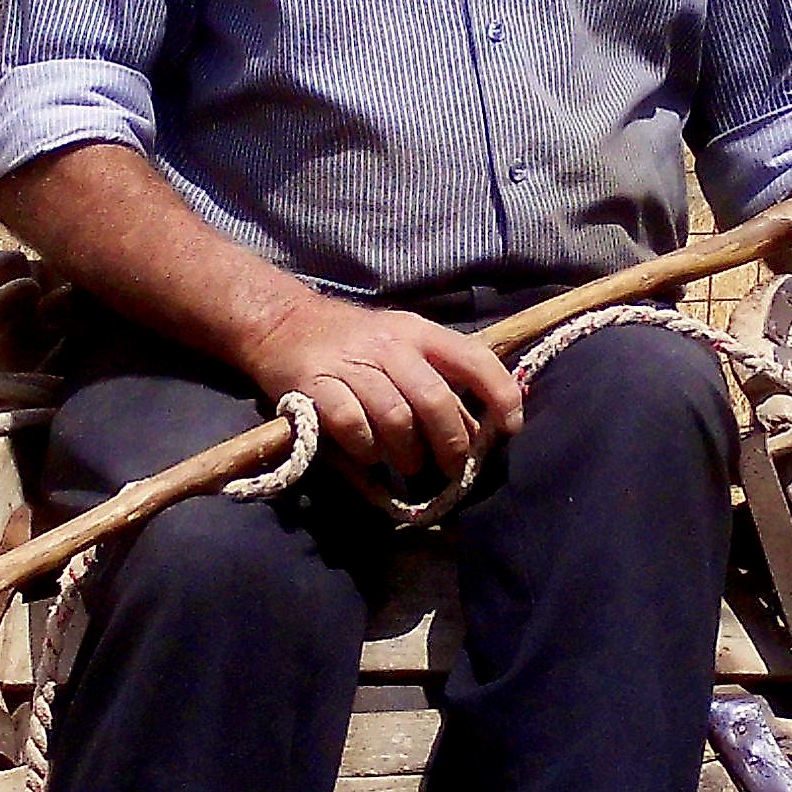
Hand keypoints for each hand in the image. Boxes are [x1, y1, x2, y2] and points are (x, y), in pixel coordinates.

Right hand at [244, 294, 524, 486]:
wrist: (282, 324)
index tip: (509, 427)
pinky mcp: (316, 386)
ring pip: (396, 419)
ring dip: (407, 453)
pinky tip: (368, 454)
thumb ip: (442, 377)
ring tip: (407, 464)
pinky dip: (366, 449)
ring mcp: (352, 365)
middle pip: (434, 400)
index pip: (474, 358)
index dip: (500, 394)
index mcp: (420, 333)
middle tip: (450, 468)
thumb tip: (487, 427)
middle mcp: (390, 345)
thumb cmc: (356, 344)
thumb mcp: (404, 344)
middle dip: (449, 443)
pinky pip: (353, 427)